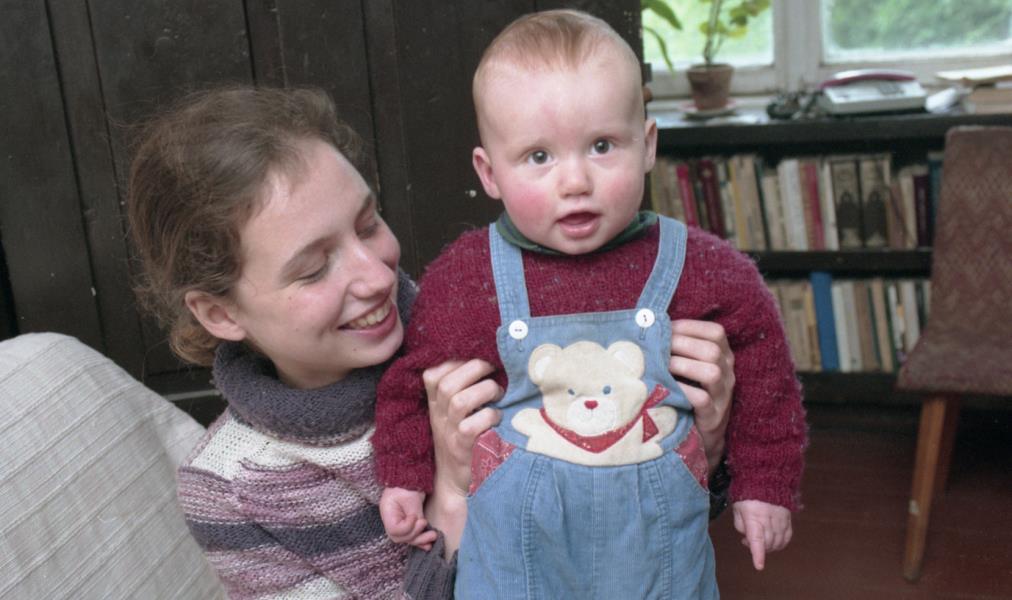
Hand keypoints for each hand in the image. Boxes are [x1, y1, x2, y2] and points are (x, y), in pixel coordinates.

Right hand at [379, 487, 435, 548]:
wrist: (408, 477)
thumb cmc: (406, 485)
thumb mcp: (410, 499)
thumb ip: (415, 514)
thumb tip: (421, 525)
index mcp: (387, 513)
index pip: (394, 530)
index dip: (406, 527)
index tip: (415, 517)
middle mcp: (391, 521)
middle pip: (401, 537)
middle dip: (415, 535)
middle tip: (425, 524)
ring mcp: (399, 523)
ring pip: (408, 539)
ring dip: (421, 540)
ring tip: (433, 536)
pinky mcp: (408, 524)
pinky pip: (413, 535)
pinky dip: (421, 540)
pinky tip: (429, 545)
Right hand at [423, 359, 501, 554]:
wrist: (454, 482)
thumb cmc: (461, 439)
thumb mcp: (453, 413)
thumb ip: (462, 389)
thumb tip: (489, 359)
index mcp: (435, 404)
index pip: (432, 375)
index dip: (454, 361)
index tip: (476, 356)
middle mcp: (438, 416)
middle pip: (447, 384)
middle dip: (474, 369)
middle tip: (493, 369)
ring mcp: (448, 433)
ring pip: (459, 402)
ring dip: (484, 391)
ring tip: (498, 392)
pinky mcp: (461, 450)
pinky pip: (471, 427)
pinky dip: (489, 417)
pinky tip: (498, 417)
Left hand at [669, 319, 733, 470]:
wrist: (702, 438)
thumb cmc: (690, 394)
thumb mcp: (691, 369)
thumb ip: (681, 349)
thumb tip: (649, 326)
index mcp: (724, 357)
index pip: (716, 332)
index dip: (690, 327)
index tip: (666, 329)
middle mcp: (728, 374)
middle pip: (713, 350)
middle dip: (682, 344)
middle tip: (659, 348)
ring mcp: (723, 397)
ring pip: (712, 373)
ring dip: (683, 366)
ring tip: (664, 366)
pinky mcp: (713, 418)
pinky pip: (702, 400)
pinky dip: (684, 391)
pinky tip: (668, 388)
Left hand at [732, 500, 791, 569]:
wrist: (766, 478)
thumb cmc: (747, 493)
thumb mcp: (738, 508)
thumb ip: (741, 524)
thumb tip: (747, 538)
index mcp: (754, 517)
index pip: (757, 539)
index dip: (758, 554)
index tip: (759, 566)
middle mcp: (769, 520)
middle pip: (768, 544)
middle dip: (758, 548)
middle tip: (748, 541)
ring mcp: (781, 519)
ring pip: (778, 542)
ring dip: (769, 546)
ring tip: (760, 540)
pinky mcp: (788, 518)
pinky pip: (787, 536)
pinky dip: (781, 543)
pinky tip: (774, 541)